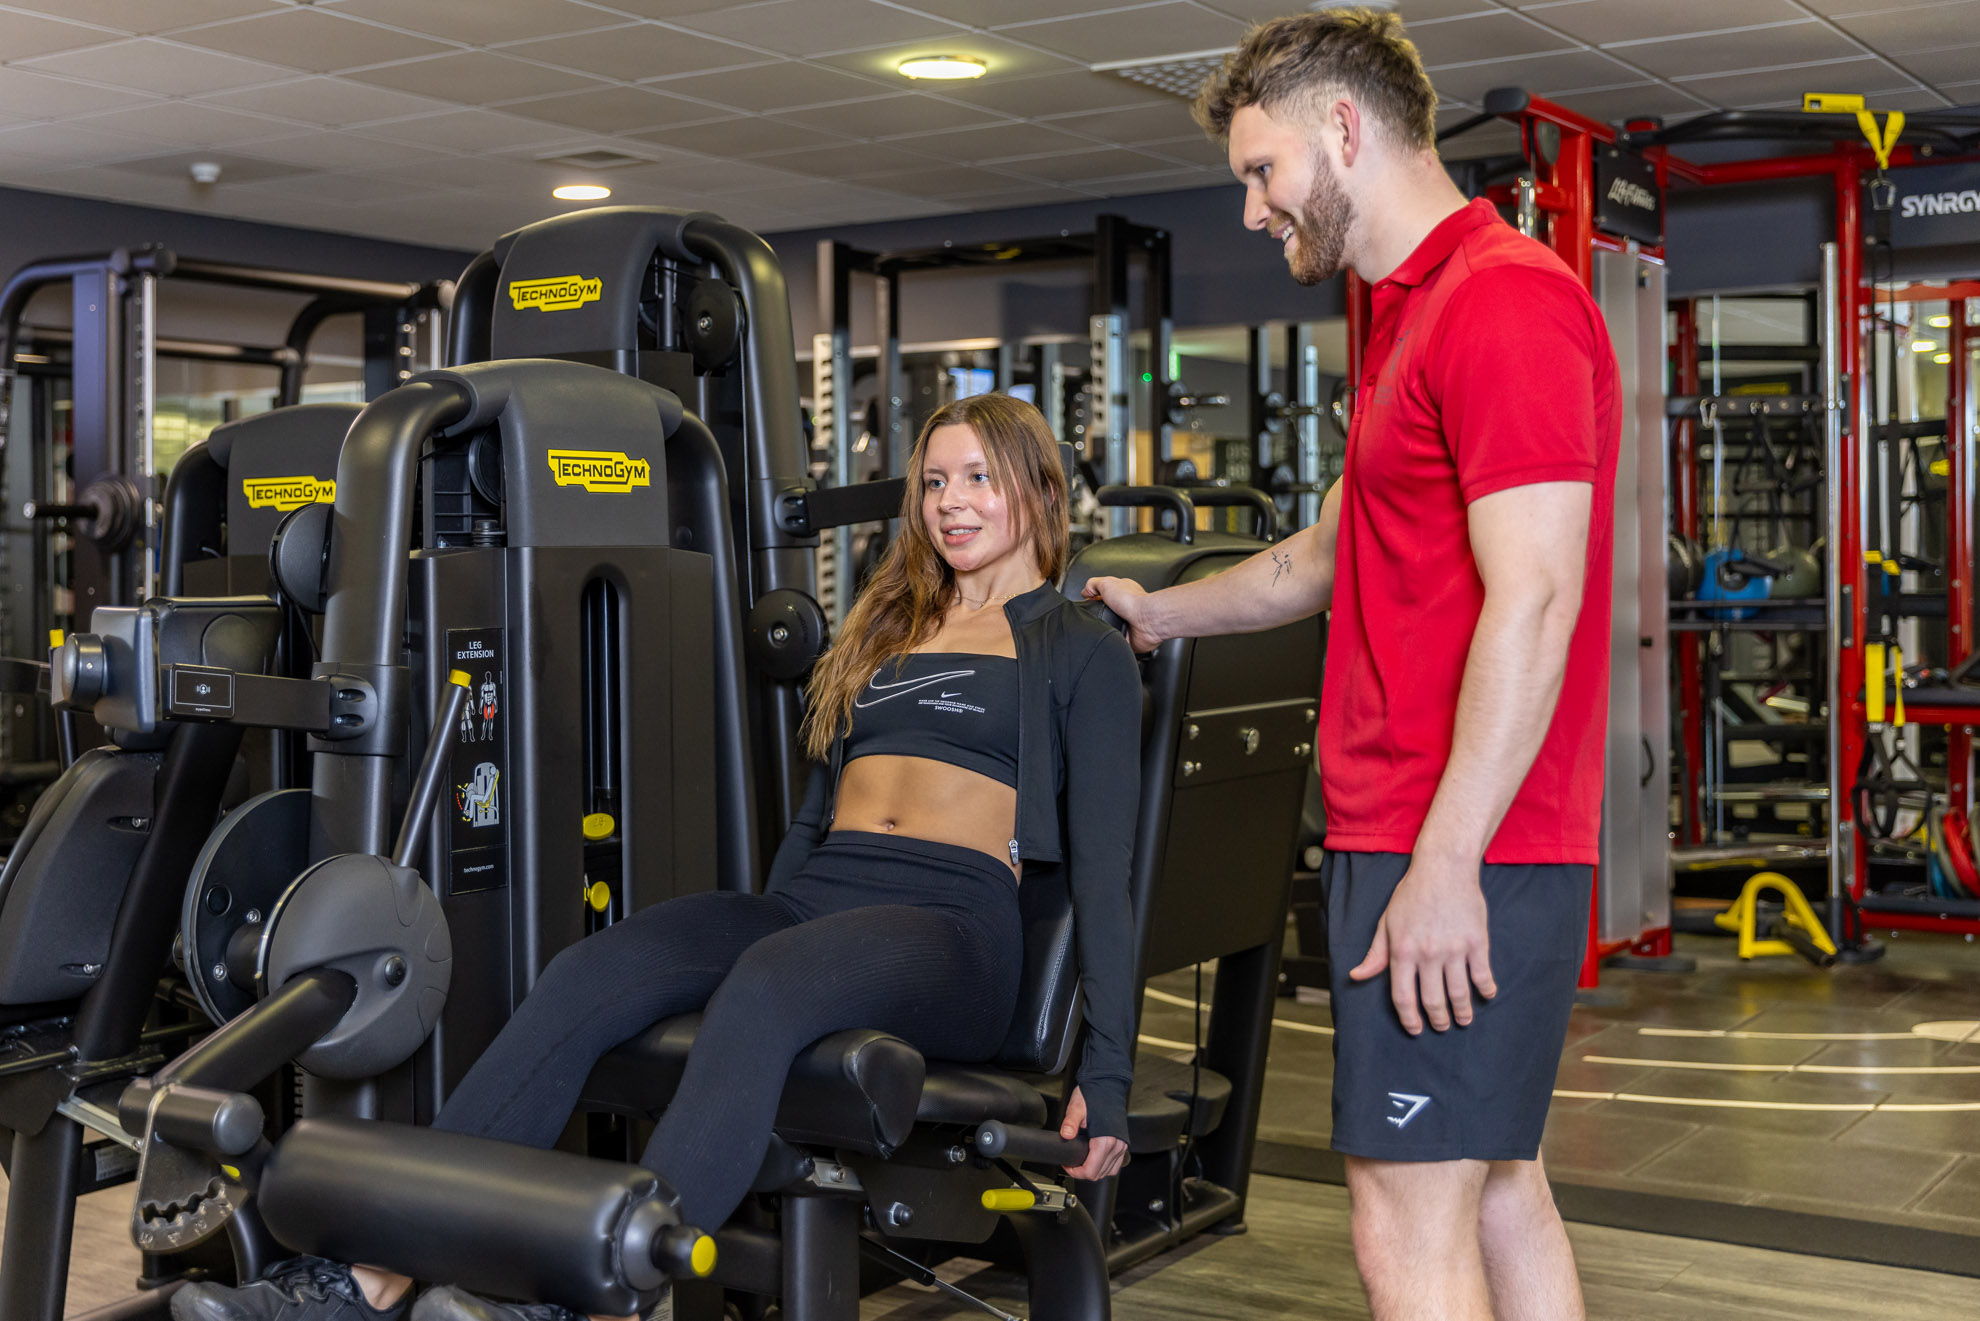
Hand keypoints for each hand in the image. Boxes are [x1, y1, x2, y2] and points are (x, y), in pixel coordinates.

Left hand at [1059, 1087, 1128, 1180]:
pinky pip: (1116, 1164)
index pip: (1091, 1170)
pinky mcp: (1123, 1142)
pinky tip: (1095, 1160)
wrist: (1108, 1085)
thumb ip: (1070, 1123)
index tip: (1068, 1165)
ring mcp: (1121, 1145)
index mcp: (1105, 1140)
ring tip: (1082, 1161)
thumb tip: (1065, 1135)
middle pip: (1099, 1174)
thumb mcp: (1077, 1108)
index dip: (1076, 1172)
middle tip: (1072, 1163)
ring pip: (1109, 1171)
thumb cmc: (1094, 1095)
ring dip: (1094, 1171)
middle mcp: (1116, 1145)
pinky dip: (1105, 1166)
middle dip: (1083, 1172)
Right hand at [1080, 577, 1162, 652]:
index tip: (1088, 600)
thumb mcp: (1106, 583)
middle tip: (1096, 614)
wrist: (1145, 620)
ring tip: (1104, 625)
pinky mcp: (1129, 638)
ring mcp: (1128, 623)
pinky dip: (1110, 640)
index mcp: (1122, 592)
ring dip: (1104, 628)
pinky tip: (1111, 635)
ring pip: (1108, 627)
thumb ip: (1093, 584)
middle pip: (1105, 612)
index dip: (1094, 598)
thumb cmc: (1132, 601)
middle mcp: (1126, 607)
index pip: (1104, 594)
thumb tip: (1086, 592)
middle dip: (1097, 615)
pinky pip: (1114, 641)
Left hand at [1347, 854, 1496, 1034]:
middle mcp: (1427, 953)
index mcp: (1402, 950)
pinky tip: (1485, 996)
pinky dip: (1486, 990)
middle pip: (1432, 1000)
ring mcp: (1454, 949)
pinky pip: (1482, 975)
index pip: (1402, 996)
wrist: (1443, 868)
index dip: (1408, 1018)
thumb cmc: (1411, 895)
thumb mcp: (1386, 923)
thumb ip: (1375, 954)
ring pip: (1459, 993)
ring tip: (1462, 1019)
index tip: (1415, 1029)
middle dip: (1437, 1020)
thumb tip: (1357, 975)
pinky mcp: (1477, 942)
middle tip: (1441, 1026)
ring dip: (1461, 1012)